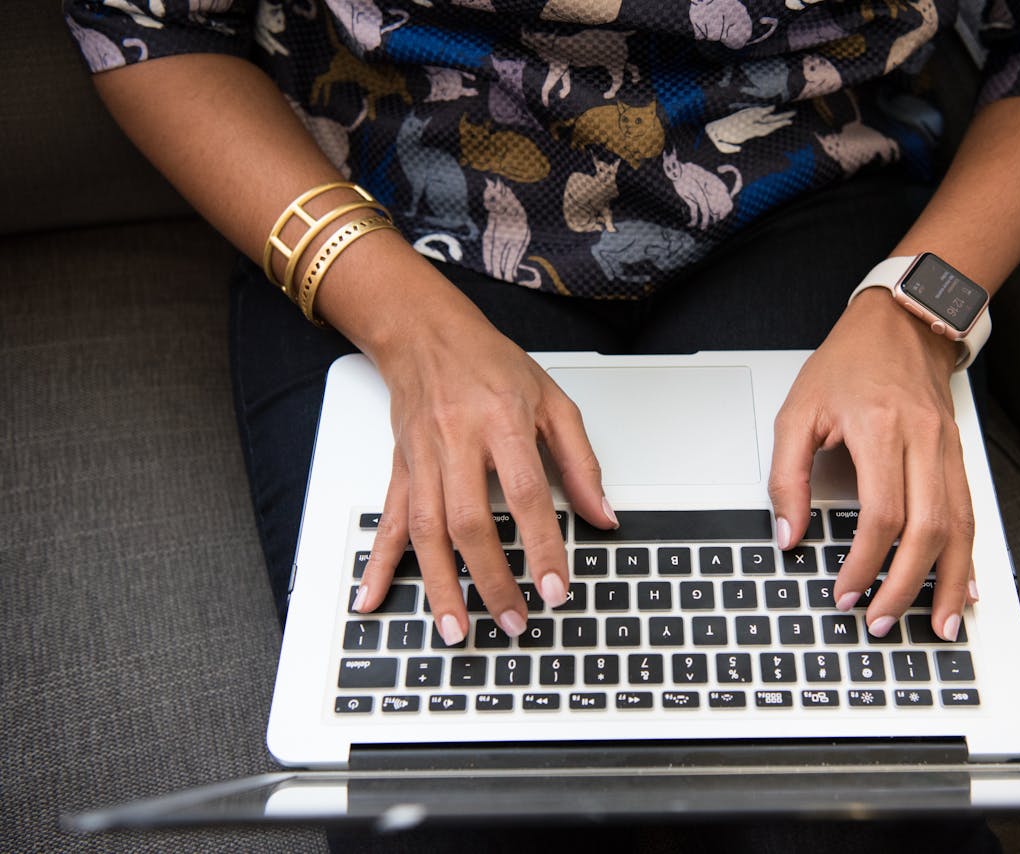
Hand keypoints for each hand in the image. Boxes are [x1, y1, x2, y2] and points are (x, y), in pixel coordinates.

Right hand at [332, 243, 617, 642]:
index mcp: (502, 422)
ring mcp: (423, 458)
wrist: (425, 333)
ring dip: (440, 586)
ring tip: (456, 630)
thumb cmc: (490, 364)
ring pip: (426, 532)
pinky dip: (379, 563)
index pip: (526, 494)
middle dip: (491, 579)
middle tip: (513, 621)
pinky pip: (388, 521)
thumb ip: (580, 462)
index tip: (554, 588)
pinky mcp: (400, 468)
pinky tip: (372, 597)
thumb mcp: (552, 401)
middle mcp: (457, 442)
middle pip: (470, 522)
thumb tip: (603, 516)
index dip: (541, 546)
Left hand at [769, 289, 977, 640]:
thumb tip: (788, 534)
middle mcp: (924, 441)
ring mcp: (948, 449)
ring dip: (949, 583)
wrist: (903, 322)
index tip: (845, 593)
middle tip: (881, 621)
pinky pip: (970, 514)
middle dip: (906, 586)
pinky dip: (967, 556)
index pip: (882, 514)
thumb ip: (787, 476)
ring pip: (960, 528)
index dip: (865, 563)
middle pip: (929, 530)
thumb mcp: (798, 411)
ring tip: (939, 625)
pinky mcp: (959, 455)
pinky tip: (965, 587)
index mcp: (881, 429)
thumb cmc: (848, 363)